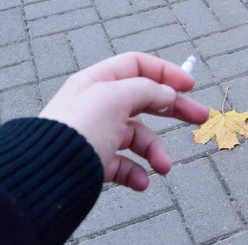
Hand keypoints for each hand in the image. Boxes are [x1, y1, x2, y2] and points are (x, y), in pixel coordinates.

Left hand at [39, 52, 208, 190]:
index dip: (166, 72)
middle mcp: (97, 104)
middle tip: (201, 117)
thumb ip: (148, 90)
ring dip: (155, 151)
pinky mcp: (95, 161)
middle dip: (173, 109)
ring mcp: (97, 133)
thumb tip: (168, 94)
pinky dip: (136, 173)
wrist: (46, 173)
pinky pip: (123, 164)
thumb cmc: (78, 127)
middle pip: (144, 99)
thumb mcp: (116, 97)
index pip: (138, 65)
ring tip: (163, 167)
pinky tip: (142, 182)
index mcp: (98, 80)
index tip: (190, 86)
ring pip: (137, 136)